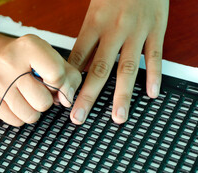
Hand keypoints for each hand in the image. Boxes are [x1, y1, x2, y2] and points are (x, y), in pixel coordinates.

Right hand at [0, 34, 80, 126]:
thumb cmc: (26, 60)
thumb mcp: (51, 57)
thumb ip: (69, 76)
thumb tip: (66, 100)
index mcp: (29, 47)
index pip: (56, 76)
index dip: (60, 84)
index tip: (52, 79)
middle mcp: (9, 63)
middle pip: (44, 102)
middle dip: (46, 100)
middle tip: (37, 88)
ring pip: (31, 116)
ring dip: (34, 110)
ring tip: (27, 96)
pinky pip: (17, 122)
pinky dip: (20, 116)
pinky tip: (16, 101)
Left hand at [68, 0, 168, 123]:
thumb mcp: (93, 10)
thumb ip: (86, 38)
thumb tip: (75, 66)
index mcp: (93, 24)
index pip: (77, 59)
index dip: (68, 81)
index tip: (61, 100)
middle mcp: (114, 30)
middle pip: (99, 69)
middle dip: (88, 96)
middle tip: (79, 117)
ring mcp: (136, 32)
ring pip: (127, 68)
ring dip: (122, 95)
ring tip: (118, 117)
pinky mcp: (156, 29)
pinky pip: (155, 56)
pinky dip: (153, 76)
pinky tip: (151, 94)